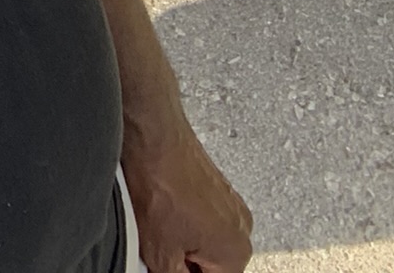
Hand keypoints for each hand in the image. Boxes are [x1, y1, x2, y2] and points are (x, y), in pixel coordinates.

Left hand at [124, 111, 251, 272]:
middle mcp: (243, 227)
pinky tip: (161, 208)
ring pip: (205, 242)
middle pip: (211, 266)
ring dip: (184, 242)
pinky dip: (183, 221)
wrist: (150, 134)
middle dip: (185, 263)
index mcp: (237, 252)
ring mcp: (231, 203)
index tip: (169, 264)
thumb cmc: (158, 184)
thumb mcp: (160, 256)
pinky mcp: (216, 186)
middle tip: (161, 246)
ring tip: (160, 225)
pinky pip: (202, 217)